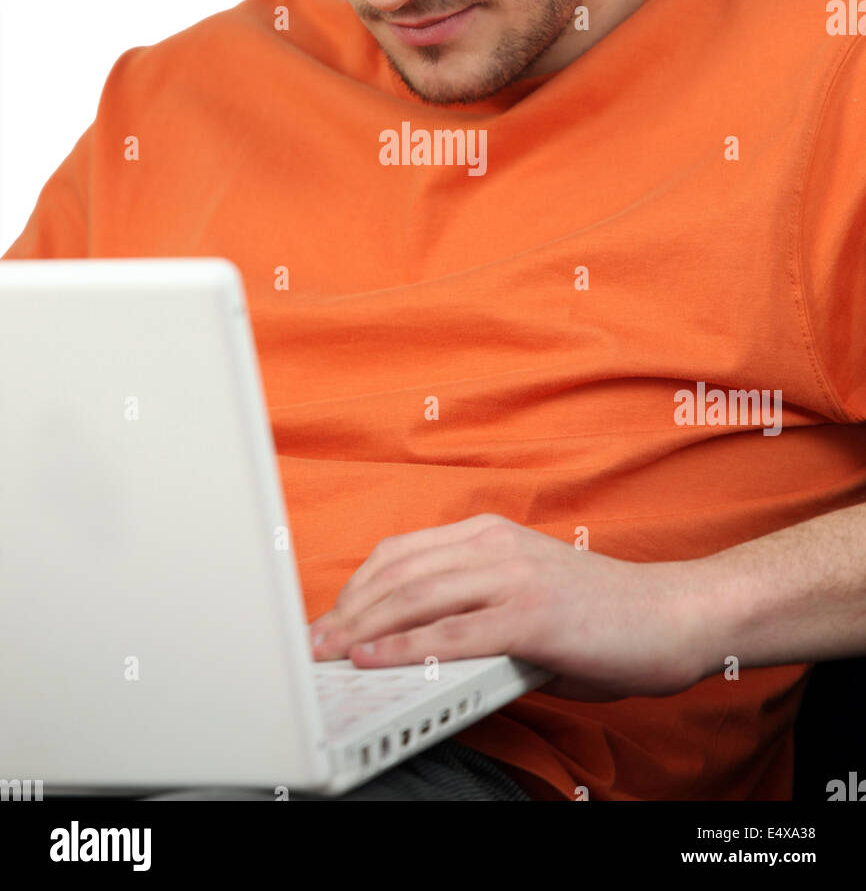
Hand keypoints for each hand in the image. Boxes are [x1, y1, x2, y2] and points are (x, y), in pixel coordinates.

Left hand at [307, 514, 710, 700]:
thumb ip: (476, 609)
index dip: (356, 587)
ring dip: (363, 629)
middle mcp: (496, 547)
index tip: (328, 619)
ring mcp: (513, 578)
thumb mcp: (527, 595)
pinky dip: (406, 648)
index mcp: (491, 535)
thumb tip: (416, 646)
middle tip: (313, 644)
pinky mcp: (531, 616)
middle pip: (398, 573)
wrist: (673, 616)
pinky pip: (453, 633)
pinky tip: (378, 660)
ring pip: (416, 597)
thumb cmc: (603, 613)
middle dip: (347, 611)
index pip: (402, 553)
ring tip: (330, 654)